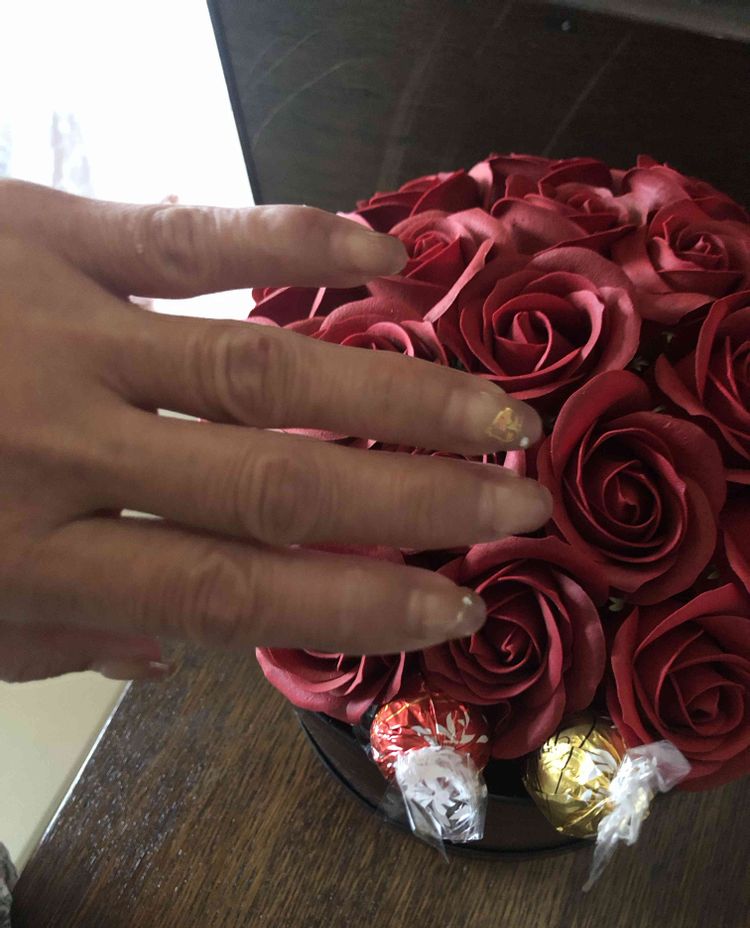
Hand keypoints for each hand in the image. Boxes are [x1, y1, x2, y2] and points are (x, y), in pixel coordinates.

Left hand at [0, 180, 549, 681]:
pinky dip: (296, 242)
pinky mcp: (47, 230)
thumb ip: (56, 636)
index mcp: (25, 554)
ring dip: (393, 391)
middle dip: (413, 499)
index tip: (458, 606)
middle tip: (515, 504)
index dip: (358, 603)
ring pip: (261, 364)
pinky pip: (191, 234)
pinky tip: (384, 265)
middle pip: (275, 479)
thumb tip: (171, 648)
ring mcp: (61, 328)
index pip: (234, 591)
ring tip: (492, 412)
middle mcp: (61, 446)